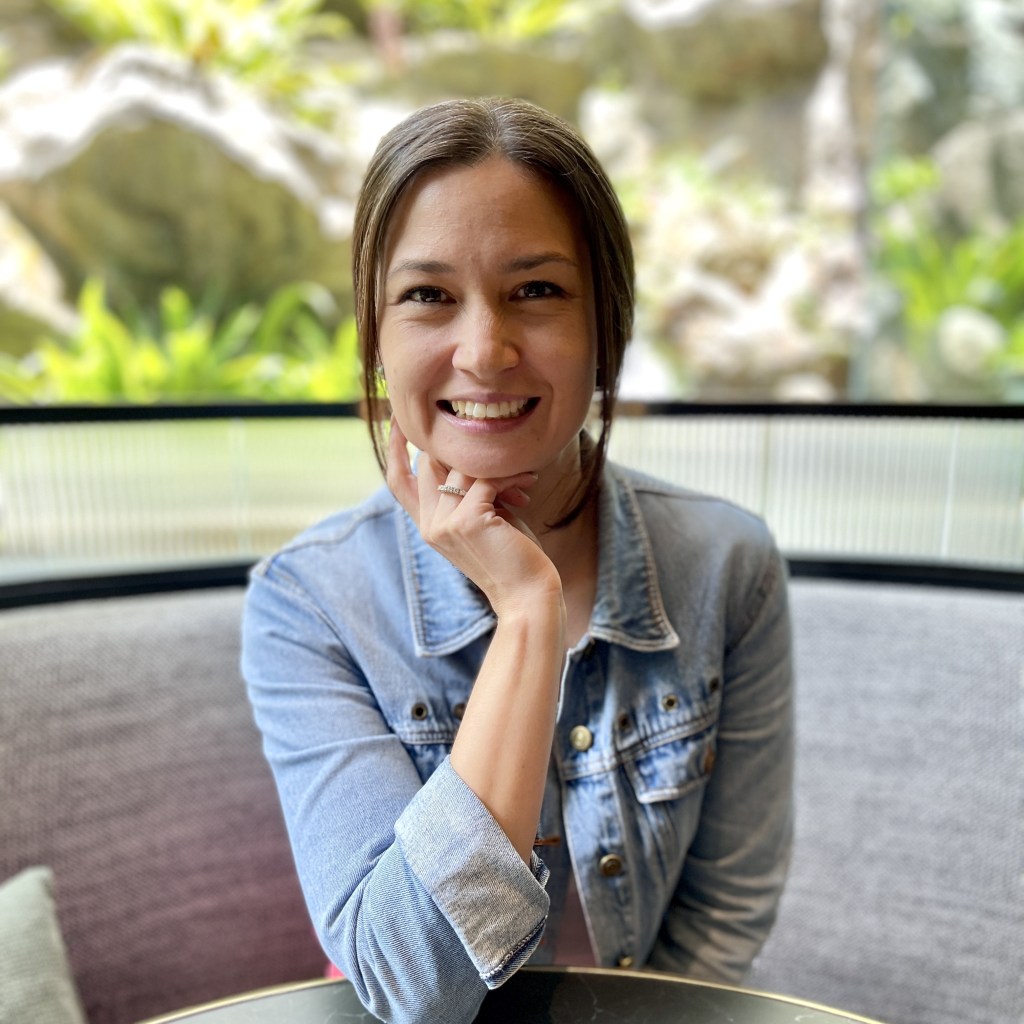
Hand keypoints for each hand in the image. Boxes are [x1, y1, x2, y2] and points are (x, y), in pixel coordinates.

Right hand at [386, 419, 562, 616]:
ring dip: (499, 467)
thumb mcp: (483, 518)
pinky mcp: (467, 521)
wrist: (528, 595)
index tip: (399, 419)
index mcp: (428, 526)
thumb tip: (467, 454)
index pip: (399, 480)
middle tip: (492, 438)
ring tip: (526, 477)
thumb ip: (467, 490)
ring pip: (463, 469)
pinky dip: (511, 479)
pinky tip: (529, 485)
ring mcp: (444, 524)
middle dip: (457, 446)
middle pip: (429, 464)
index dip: (395, 447)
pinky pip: (487, 480)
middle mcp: (429, 525)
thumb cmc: (513, 555)